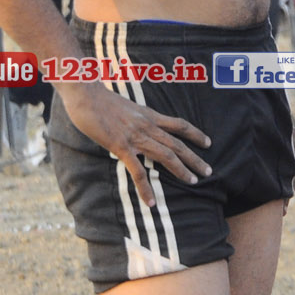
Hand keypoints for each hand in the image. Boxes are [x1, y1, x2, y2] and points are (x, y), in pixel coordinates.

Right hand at [56, 83, 210, 206]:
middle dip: (195, 158)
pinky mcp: (121, 147)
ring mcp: (136, 137)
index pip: (179, 124)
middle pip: (178, 143)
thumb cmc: (101, 99)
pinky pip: (137, 171)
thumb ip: (135, 118)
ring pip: (166, 156)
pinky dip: (145, 187)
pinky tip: (151, 201)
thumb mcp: (126, 107)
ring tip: (193, 182)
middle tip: (208, 172)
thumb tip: (137, 126)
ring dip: (181, 170)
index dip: (196, 134)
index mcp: (150, 115)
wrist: (86, 94)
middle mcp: (148, 126)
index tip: (208, 143)